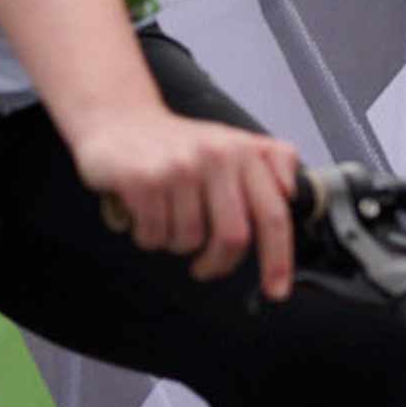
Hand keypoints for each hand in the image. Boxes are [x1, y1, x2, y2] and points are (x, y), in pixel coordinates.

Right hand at [71, 106, 301, 298]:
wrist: (115, 117)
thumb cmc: (175, 142)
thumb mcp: (230, 141)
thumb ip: (272, 160)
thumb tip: (290, 191)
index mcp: (242, 151)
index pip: (272, 215)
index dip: (278, 260)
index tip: (276, 289)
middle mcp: (214, 156)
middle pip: (232, 238)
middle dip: (218, 263)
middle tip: (205, 267)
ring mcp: (177, 167)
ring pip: (189, 241)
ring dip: (175, 244)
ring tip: (164, 220)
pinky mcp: (143, 179)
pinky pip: (154, 235)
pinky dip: (147, 236)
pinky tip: (142, 215)